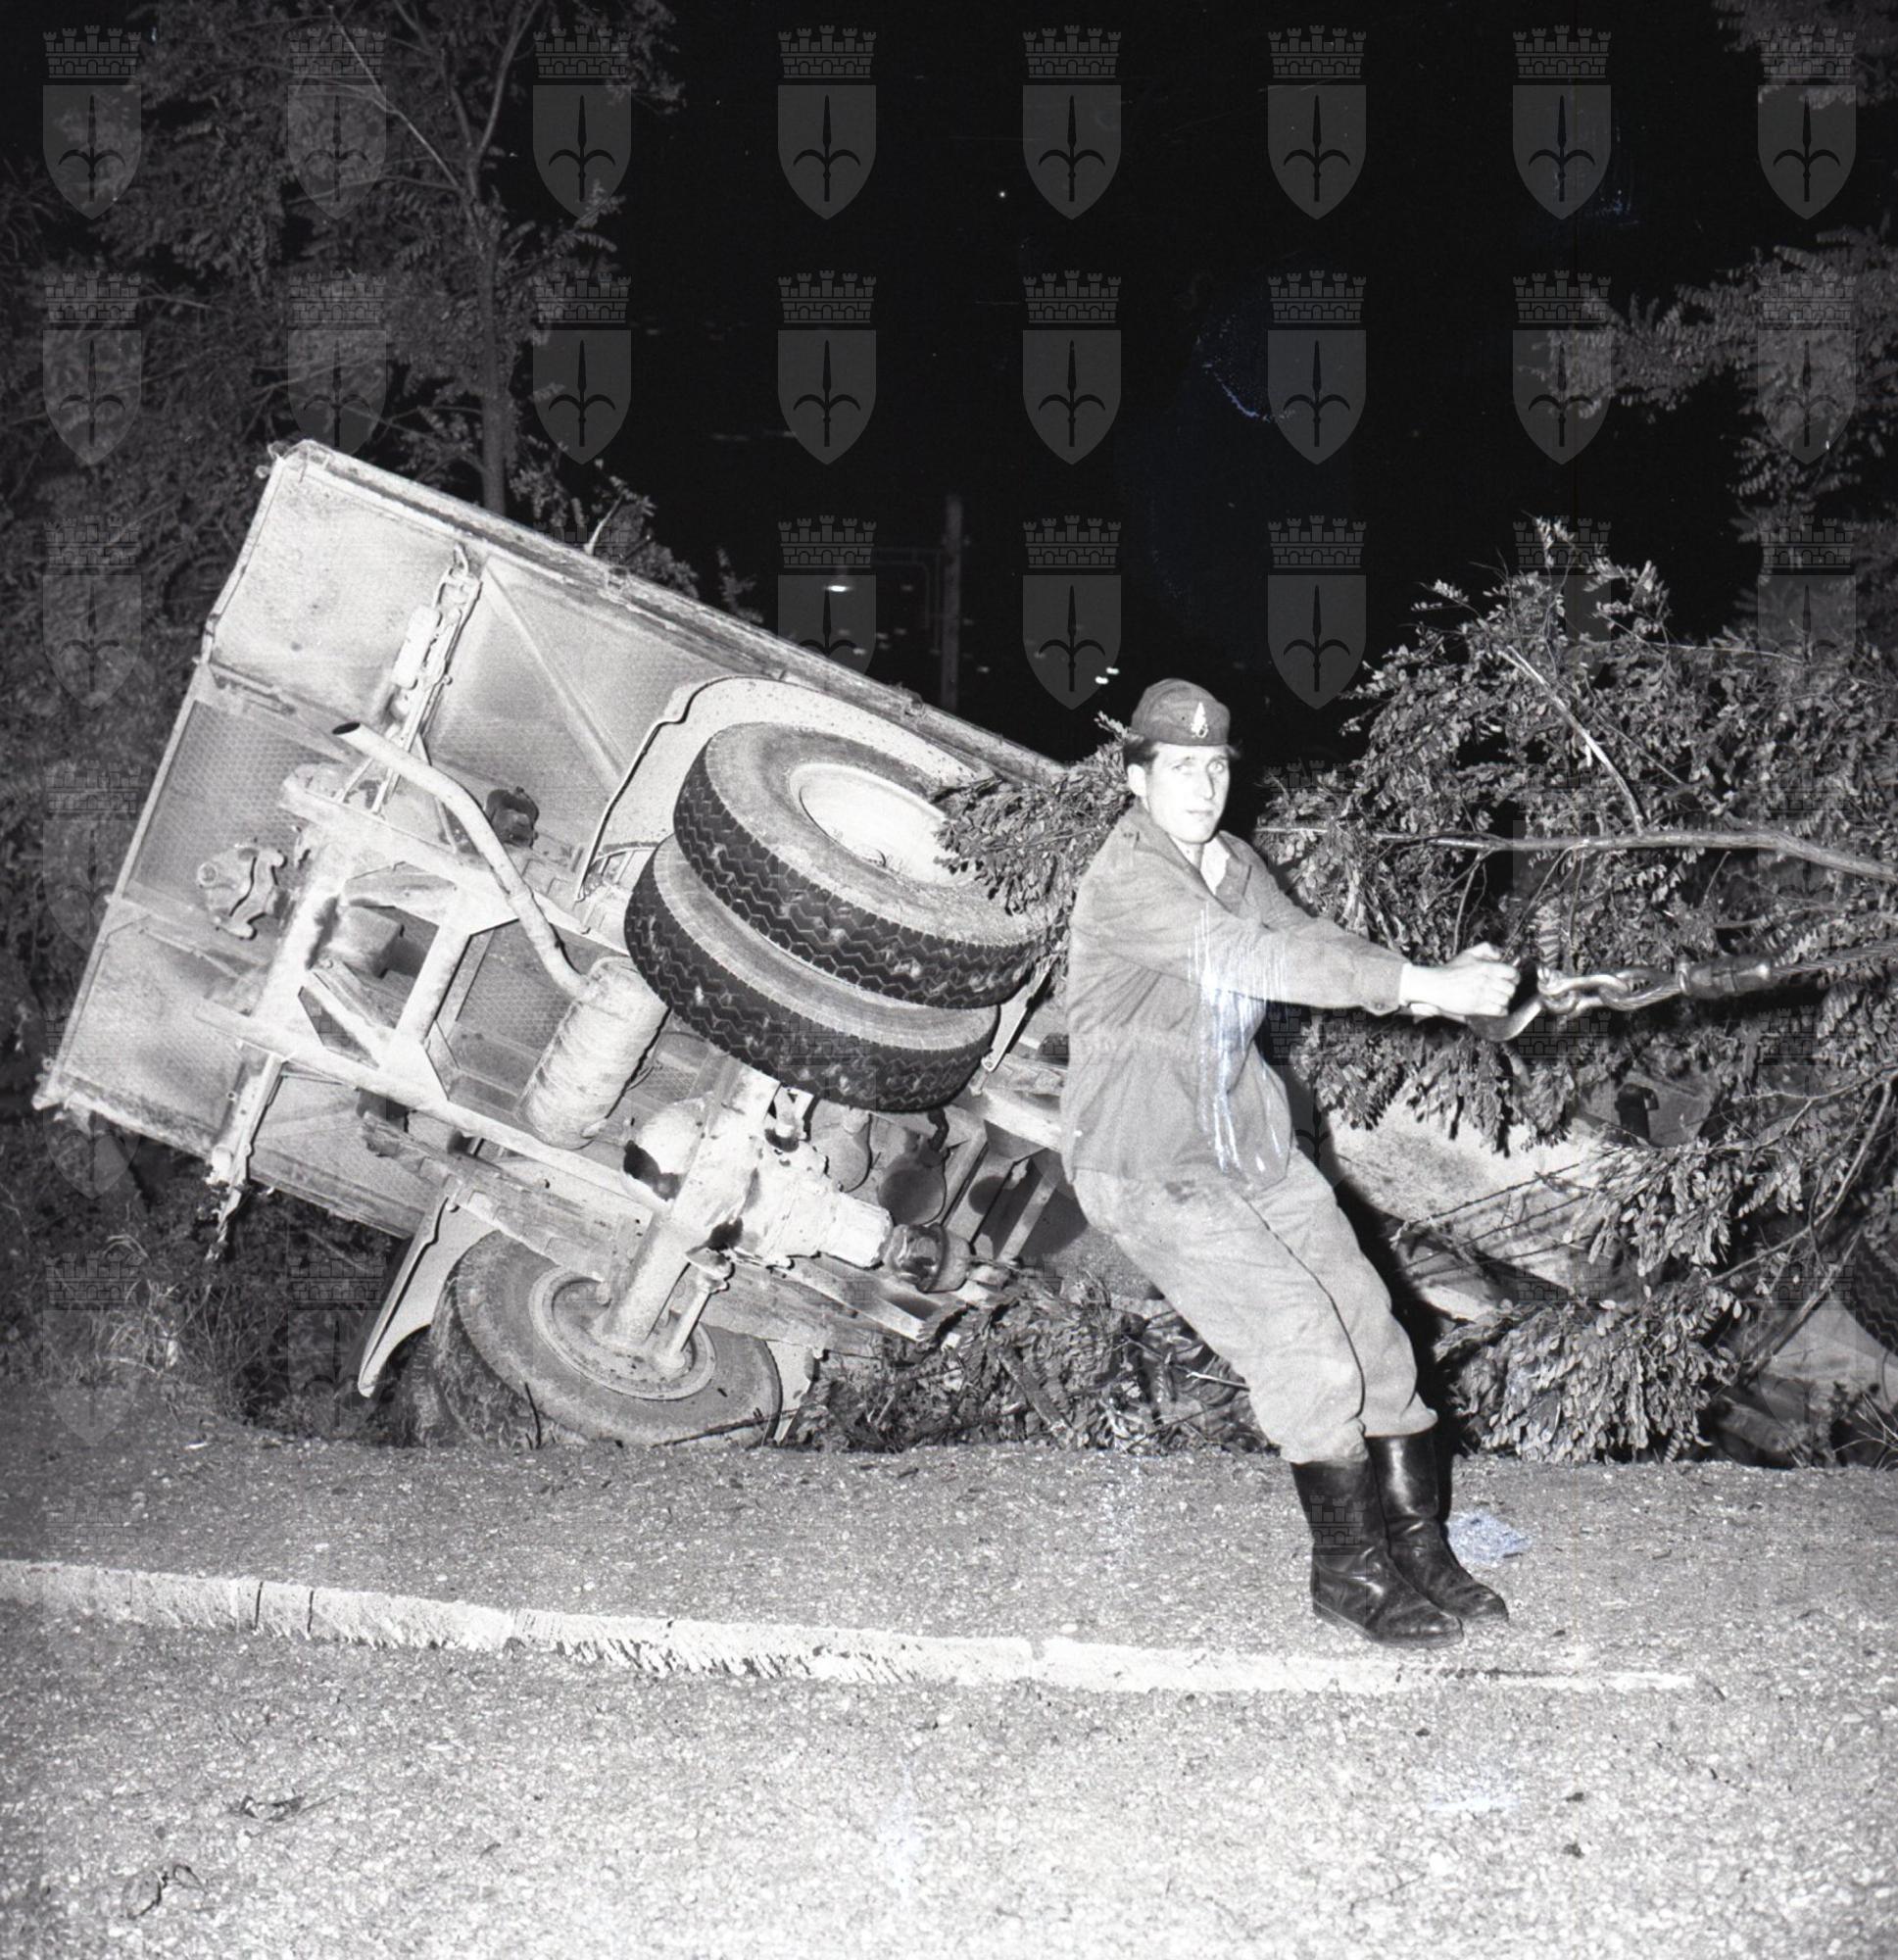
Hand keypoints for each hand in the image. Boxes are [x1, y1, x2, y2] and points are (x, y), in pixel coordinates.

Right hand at [1406, 944, 1520, 1020]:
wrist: (1435, 985)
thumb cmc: (1450, 970)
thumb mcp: (1468, 953)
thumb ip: (1486, 948)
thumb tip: (1500, 954)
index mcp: (1487, 967)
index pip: (1512, 973)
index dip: (1514, 977)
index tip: (1512, 980)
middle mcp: (1487, 981)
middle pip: (1510, 988)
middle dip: (1509, 990)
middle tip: (1505, 990)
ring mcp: (1483, 995)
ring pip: (1505, 1000)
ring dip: (1504, 1000)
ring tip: (1500, 999)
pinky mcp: (1478, 1007)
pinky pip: (1498, 1010)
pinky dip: (1501, 1010)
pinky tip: (1497, 1008)